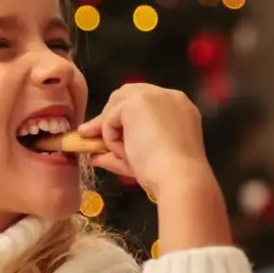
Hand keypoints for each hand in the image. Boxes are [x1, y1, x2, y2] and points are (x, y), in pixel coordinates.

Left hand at [77, 83, 213, 198]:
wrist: (179, 177)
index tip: (112, 138)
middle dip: (110, 117)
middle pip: (127, 96)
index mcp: (177, 108)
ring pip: (116, 105)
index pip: (144, 103)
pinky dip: (111, 138)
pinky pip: (110, 119)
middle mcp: (168, 96)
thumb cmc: (166, 174)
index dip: (124, 119)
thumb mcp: (141, 159)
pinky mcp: (137, 101)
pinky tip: (126, 153)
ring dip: (110, 130)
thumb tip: (94, 156)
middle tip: (96, 142)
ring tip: (118, 154)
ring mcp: (153, 95)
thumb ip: (118, 152)